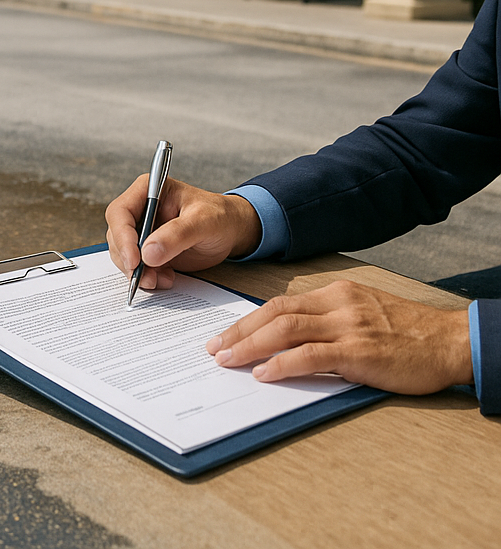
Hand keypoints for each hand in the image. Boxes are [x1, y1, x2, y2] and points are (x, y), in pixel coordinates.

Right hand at [105, 176, 262, 290]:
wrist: (230, 231)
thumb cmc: (219, 216)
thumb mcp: (203, 221)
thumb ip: (177, 235)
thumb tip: (148, 253)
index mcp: (147, 190)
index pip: (120, 212)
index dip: (122, 237)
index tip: (135, 261)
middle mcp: (139, 209)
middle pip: (117, 235)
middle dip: (129, 260)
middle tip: (146, 278)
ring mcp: (141, 230)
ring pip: (123, 254)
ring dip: (138, 271)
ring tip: (162, 279)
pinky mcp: (147, 250)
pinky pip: (136, 266)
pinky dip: (146, 277)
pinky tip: (165, 279)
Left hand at [206, 280, 472, 394]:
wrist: (450, 341)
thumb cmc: (408, 333)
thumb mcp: (363, 313)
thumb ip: (329, 320)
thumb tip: (289, 339)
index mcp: (335, 293)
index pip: (280, 302)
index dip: (249, 319)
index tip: (227, 333)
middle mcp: (337, 304)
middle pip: (275, 312)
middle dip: (239, 331)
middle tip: (214, 348)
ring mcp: (348, 326)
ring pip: (286, 329)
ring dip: (250, 345)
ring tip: (228, 360)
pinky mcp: (359, 352)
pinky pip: (311, 355)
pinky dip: (282, 364)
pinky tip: (264, 373)